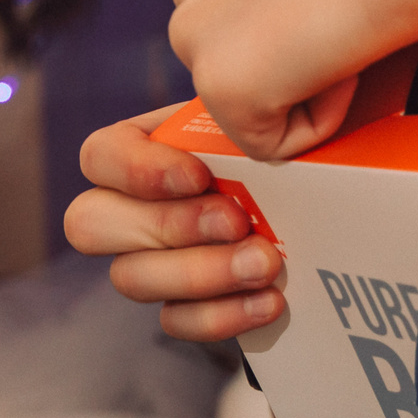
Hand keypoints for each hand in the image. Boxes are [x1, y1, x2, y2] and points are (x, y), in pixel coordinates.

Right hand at [62, 106, 284, 342]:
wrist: (327, 201)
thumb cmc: (294, 139)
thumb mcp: (273, 111)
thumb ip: (251, 107)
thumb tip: (260, 97)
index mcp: (148, 146)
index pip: (99, 156)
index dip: (137, 170)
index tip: (200, 176)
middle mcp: (134, 204)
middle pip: (90, 224)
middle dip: (168, 225)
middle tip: (236, 222)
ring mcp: (151, 259)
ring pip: (131, 278)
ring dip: (200, 273)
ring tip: (266, 263)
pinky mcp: (183, 303)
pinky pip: (175, 320)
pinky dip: (221, 315)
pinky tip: (268, 301)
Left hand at [168, 0, 417, 160]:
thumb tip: (301, 37)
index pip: (248, 44)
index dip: (307, 42)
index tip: (334, 12)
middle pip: (245, 79)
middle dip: (298, 73)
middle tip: (342, 31)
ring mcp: (199, 43)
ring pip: (254, 112)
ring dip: (306, 93)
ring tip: (341, 41)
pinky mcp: (223, 86)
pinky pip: (273, 142)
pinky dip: (319, 119)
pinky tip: (340, 61)